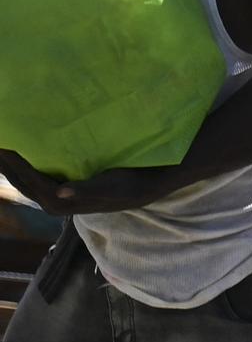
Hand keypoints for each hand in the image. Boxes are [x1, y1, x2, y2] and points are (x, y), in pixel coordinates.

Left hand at [0, 148, 174, 215]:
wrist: (148, 186)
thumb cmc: (131, 183)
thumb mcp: (112, 186)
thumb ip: (86, 190)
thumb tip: (61, 193)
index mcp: (61, 203)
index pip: (28, 179)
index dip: (12, 162)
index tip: (3, 142)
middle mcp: (53, 204)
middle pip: (19, 180)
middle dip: (5, 162)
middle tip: (0, 137)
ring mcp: (55, 198)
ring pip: (22, 179)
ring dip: (10, 163)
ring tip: (3, 142)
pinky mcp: (60, 191)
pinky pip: (31, 177)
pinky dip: (22, 164)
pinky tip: (19, 151)